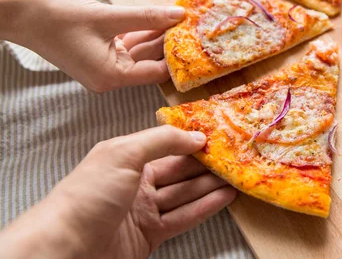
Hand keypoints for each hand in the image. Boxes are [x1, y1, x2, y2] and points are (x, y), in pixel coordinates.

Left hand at [0, 125, 236, 258]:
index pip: (166, 146)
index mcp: (126, 158)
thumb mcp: (123, 153)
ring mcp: (144, 210)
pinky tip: (225, 197)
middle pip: (179, 170)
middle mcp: (137, 182)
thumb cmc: (89, 194)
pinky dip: (205, 207)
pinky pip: (183, 217)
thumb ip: (161, 140)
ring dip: (210, 185)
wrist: (64, 248)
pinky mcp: (151, 235)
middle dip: (206, 163)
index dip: (191, 140)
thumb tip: (196, 135)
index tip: (219, 134)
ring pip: (185, 193)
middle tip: (235, 155)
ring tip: (237, 175)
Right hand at [1, 0, 184, 92]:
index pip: (157, 72)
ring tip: (183, 19)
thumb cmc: (57, 17)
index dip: (178, 56)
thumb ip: (147, 17)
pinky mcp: (100, 53)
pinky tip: (161, 17)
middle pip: (150, 61)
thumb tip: (179, 15)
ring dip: (158, 34)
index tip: (198, 40)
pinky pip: (128, 44)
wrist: (20, 14)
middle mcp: (110, 77)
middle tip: (196, 26)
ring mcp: (105, 66)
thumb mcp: (108, 16)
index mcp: (111, 77)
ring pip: (141, 50)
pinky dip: (142, 31)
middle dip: (171, 43)